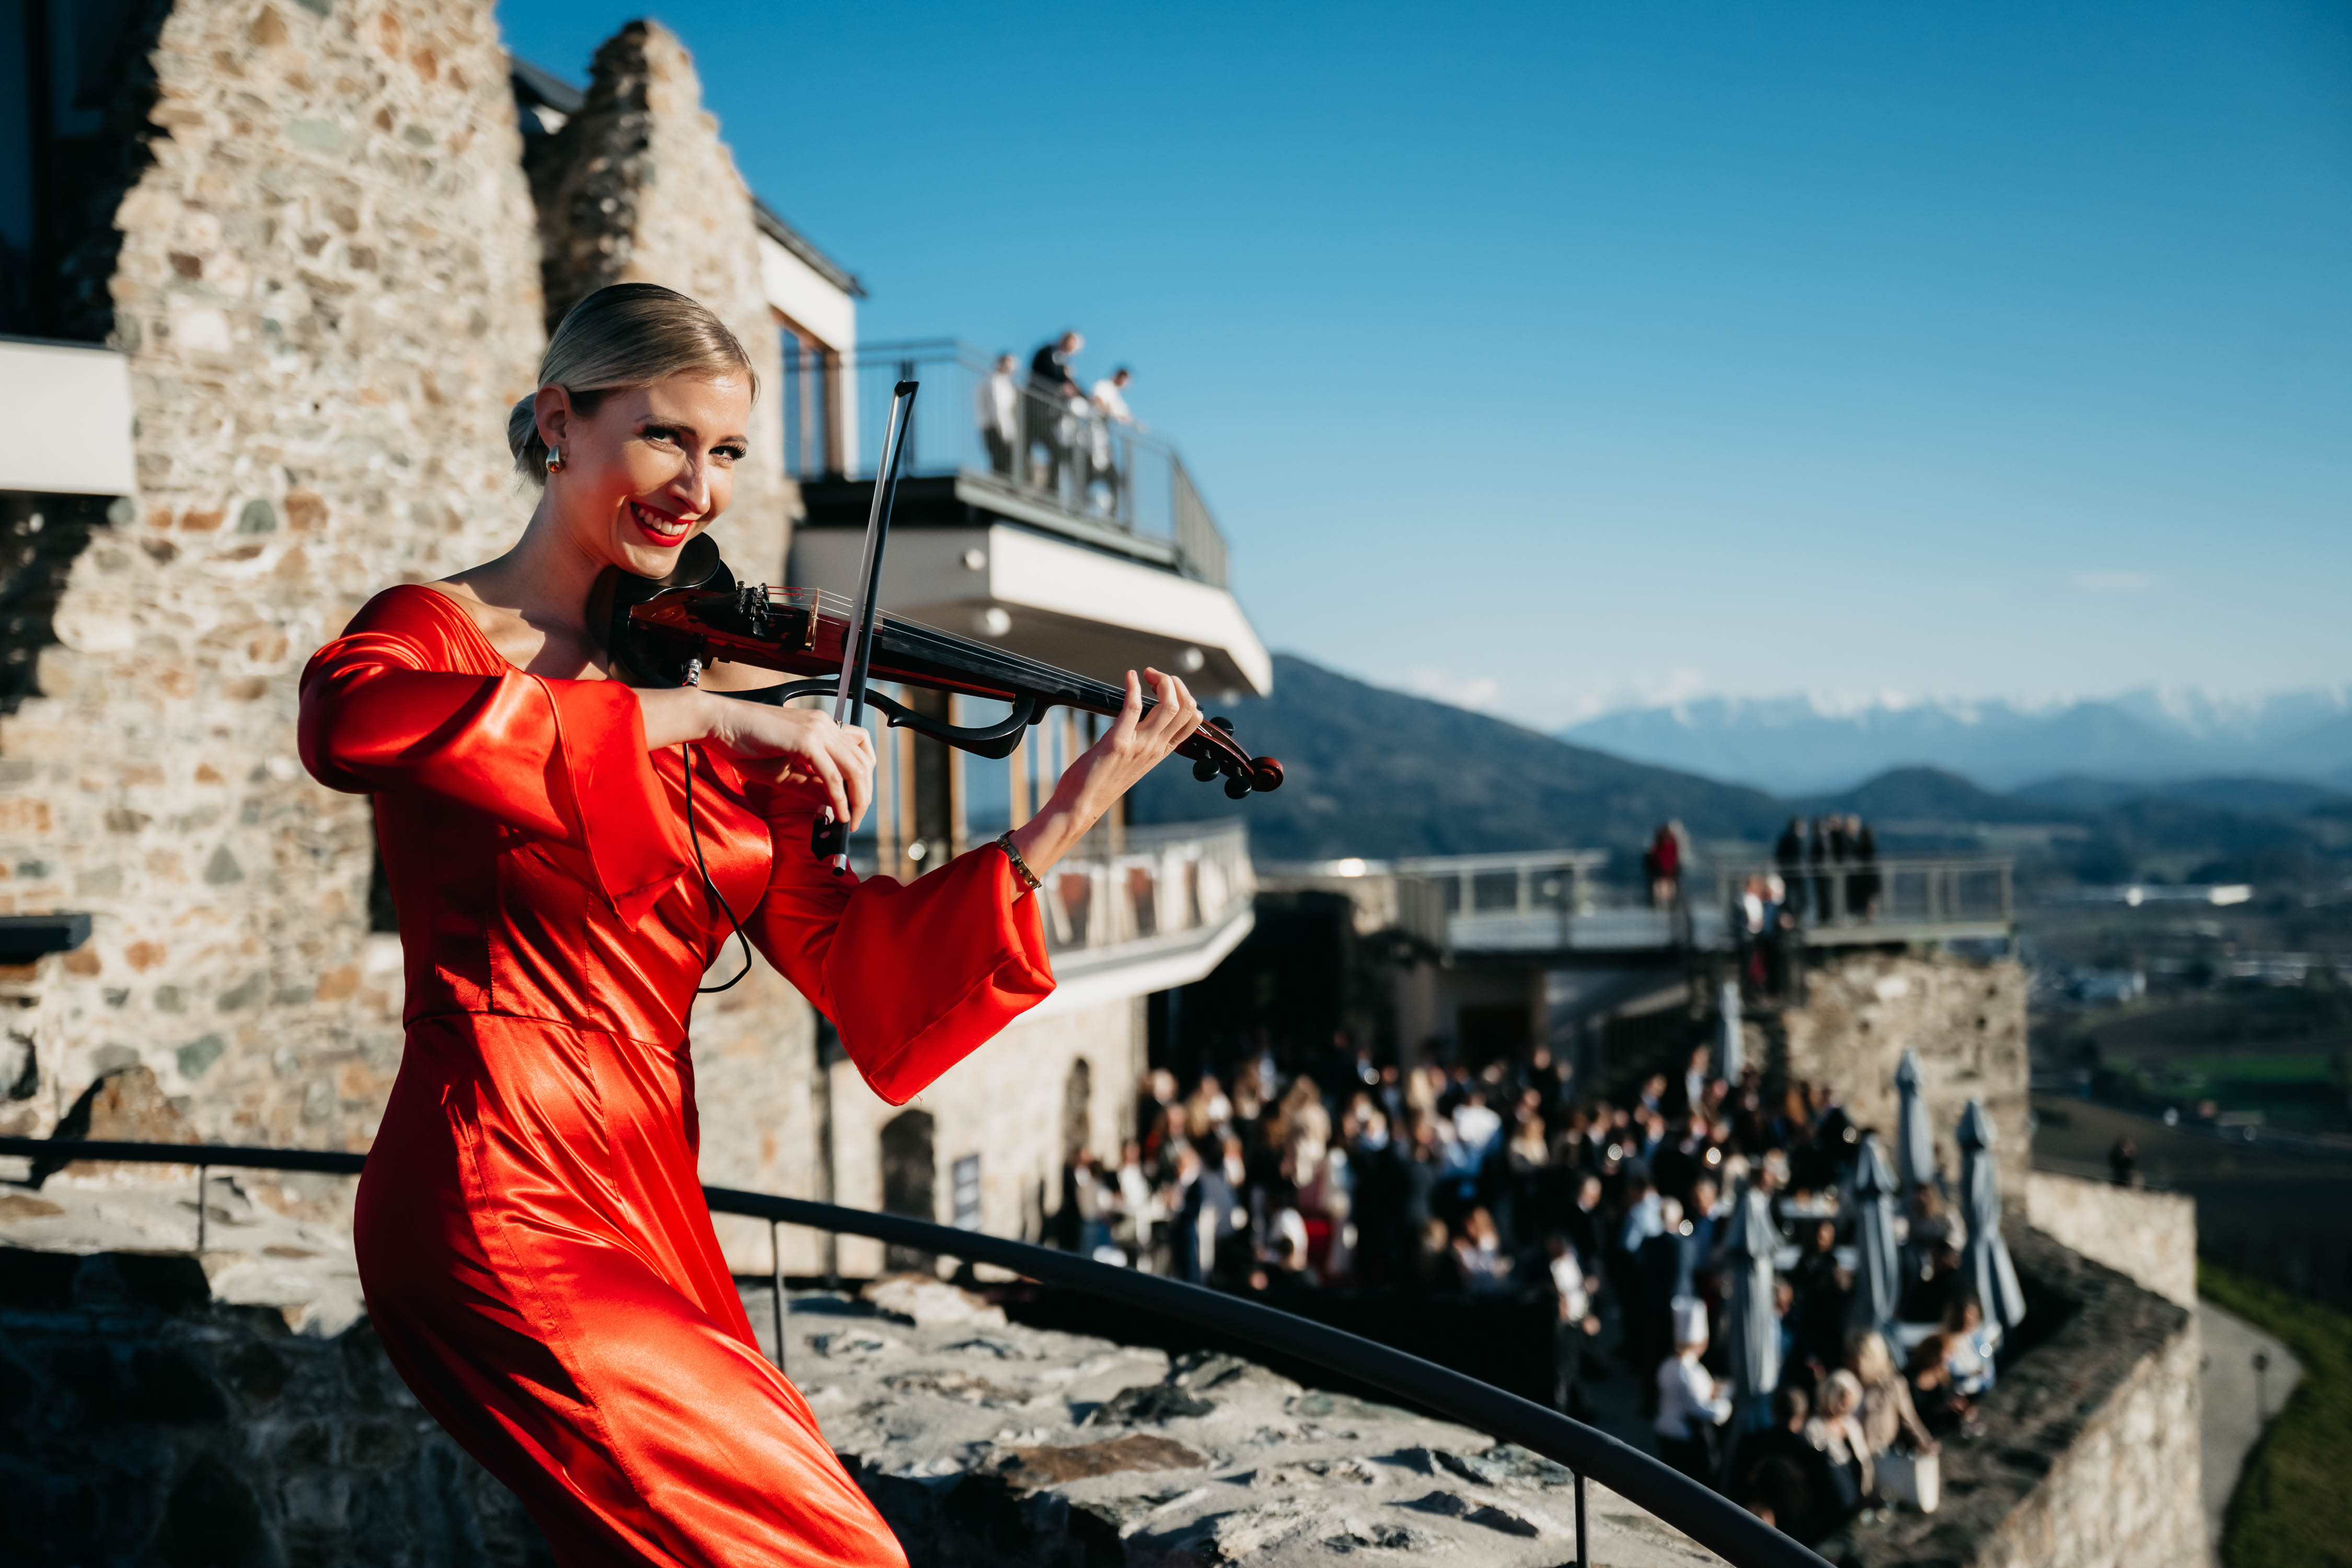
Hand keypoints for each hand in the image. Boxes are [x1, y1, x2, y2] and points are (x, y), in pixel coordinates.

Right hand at [706, 698, 874, 828]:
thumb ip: (811, 786)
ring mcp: (818, 730)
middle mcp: (825, 725)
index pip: (860, 751)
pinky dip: (839, 799)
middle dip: (864, 794)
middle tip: (856, 818)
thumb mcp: (784, 772)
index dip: (864, 779)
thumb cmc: (745, 745)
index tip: (856, 803)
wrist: (720, 724)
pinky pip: (832, 776)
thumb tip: (835, 804)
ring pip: (855, 768)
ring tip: (850, 820)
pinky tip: (838, 815)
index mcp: (822, 727)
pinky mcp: (806, 741)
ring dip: (858, 799)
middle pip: (864, 762)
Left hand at [1006, 669, 1201, 885]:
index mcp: (1160, 752)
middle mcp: (1155, 748)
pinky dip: (1133, 687)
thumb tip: (1140, 719)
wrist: (1079, 807)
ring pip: (1170, 706)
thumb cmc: (1098, 782)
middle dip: (1175, 683)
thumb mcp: (1130, 761)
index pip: (1193, 720)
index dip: (1185, 695)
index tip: (1164, 686)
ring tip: (1146, 674)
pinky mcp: (1118, 743)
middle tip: (1154, 676)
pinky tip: (1130, 676)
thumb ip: (1140, 742)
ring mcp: (1139, 746)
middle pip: (1187, 708)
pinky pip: (1133, 708)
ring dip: (1161, 681)